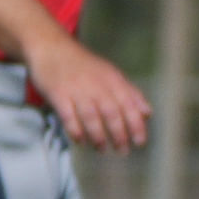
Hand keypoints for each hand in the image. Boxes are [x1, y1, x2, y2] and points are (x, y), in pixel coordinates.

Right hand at [24, 34, 151, 153]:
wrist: (51, 48)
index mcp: (112, 80)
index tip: (140, 142)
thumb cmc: (83, 65)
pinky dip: (75, 130)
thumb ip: (130, 93)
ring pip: (91, 116)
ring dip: (98, 135)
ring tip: (103, 149)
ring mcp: (76, 89)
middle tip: (123, 151)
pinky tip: (80, 141)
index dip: (136, 125)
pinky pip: (68, 116)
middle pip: (112, 113)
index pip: (129, 105)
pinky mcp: (57, 94)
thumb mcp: (110, 74)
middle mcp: (96, 85)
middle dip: (119, 134)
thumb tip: (148, 114)